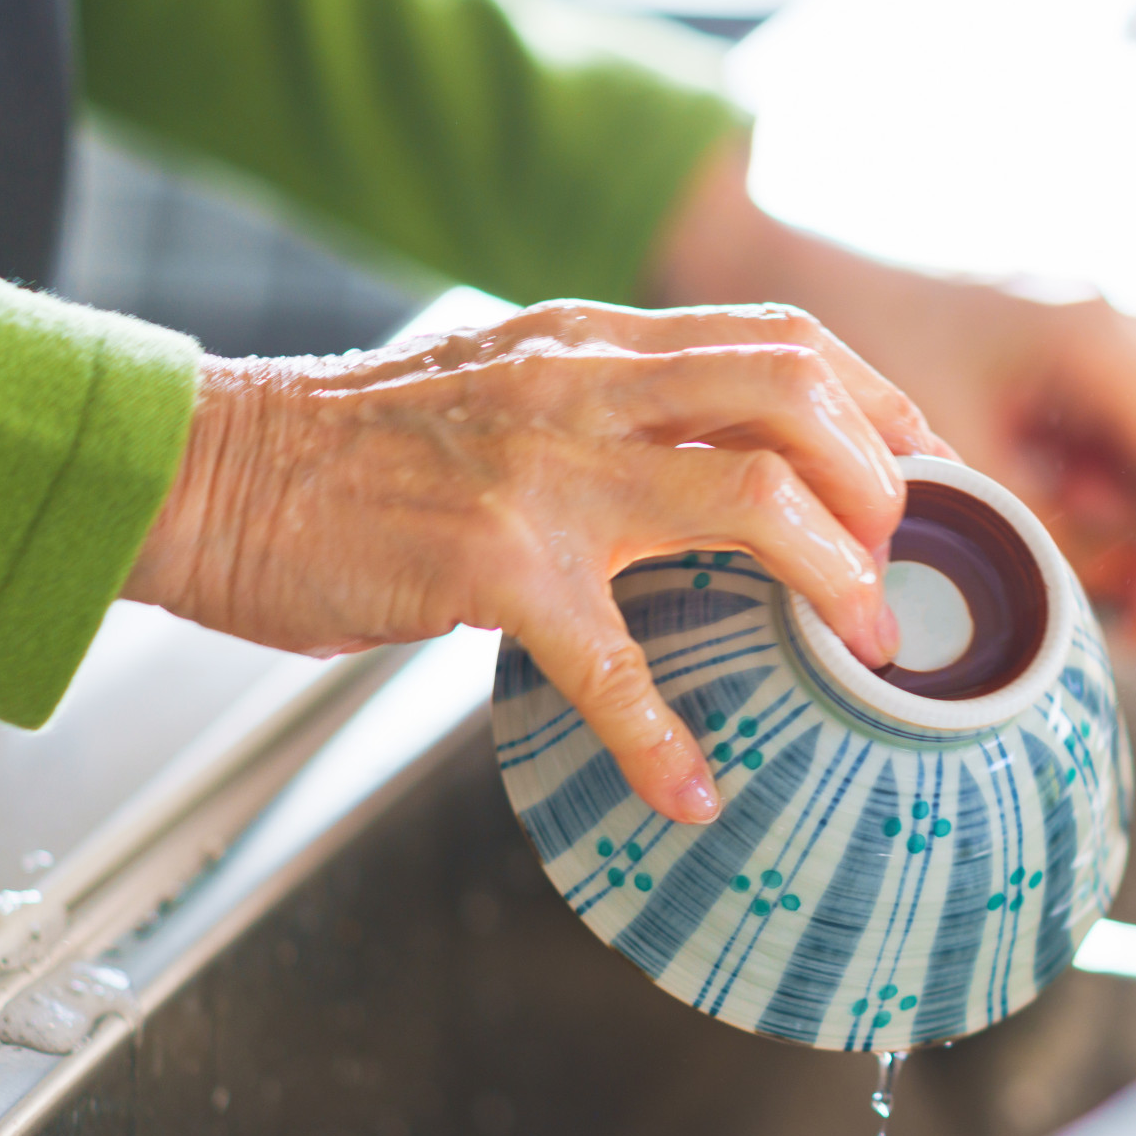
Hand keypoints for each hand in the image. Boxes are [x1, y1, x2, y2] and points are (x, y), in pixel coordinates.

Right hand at [122, 299, 946, 825]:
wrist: (209, 469)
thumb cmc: (357, 445)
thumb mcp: (507, 381)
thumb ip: (612, 402)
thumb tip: (721, 460)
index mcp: (598, 342)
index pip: (783, 340)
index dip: (879, 406)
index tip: (926, 475)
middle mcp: (587, 384)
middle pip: (796, 393)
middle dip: (880, 480)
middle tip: (898, 560)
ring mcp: (546, 471)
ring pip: (748, 495)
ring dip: (833, 576)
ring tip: (862, 644)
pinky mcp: (491, 563)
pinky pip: (614, 663)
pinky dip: (661, 741)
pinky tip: (688, 794)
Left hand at [655, 143, 1135, 638]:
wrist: (799, 272)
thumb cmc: (856, 345)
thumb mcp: (940, 451)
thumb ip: (1011, 521)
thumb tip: (1064, 599)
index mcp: (1090, 339)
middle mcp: (1112, 325)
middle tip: (1119, 597)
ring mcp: (1098, 333)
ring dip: (1132, 509)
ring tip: (1055, 545)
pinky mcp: (1074, 350)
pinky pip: (1125, 432)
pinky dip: (1099, 483)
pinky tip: (1033, 502)